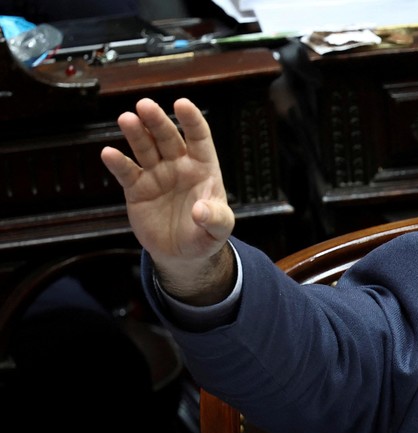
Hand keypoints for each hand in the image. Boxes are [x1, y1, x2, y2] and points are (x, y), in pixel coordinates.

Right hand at [101, 98, 235, 301]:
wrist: (182, 255)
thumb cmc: (205, 235)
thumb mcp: (219, 229)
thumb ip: (215, 218)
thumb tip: (201, 211)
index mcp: (203, 168)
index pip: (199, 138)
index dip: (192, 120)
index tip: (182, 104)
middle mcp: (178, 166)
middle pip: (168, 137)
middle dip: (157, 121)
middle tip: (145, 106)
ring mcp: (156, 175)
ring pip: (145, 148)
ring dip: (136, 133)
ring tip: (126, 119)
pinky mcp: (137, 189)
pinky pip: (127, 172)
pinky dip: (118, 163)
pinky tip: (109, 153)